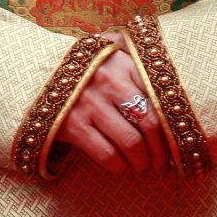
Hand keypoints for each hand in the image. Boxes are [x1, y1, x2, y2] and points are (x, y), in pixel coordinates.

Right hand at [55, 35, 170, 174]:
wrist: (38, 70)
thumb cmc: (84, 64)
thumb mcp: (108, 50)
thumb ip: (135, 55)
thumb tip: (168, 62)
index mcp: (123, 63)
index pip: (160, 98)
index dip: (173, 126)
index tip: (178, 141)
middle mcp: (109, 82)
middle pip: (150, 124)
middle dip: (160, 151)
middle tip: (162, 163)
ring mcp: (90, 104)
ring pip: (131, 143)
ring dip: (141, 162)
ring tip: (142, 166)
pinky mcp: (73, 126)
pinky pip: (106, 155)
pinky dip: (118, 166)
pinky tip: (120, 166)